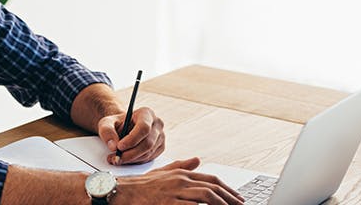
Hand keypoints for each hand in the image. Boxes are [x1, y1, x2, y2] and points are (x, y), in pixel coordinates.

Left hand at [98, 106, 164, 164]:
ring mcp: (160, 137)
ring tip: (116, 159)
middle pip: (147, 143)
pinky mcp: (160, 148)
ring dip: (131, 159)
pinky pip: (149, 158)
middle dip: (130, 154)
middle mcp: (157, 124)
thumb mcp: (107, 123)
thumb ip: (107, 132)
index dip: (132, 139)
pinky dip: (135, 161)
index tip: (119, 147)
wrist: (123, 128)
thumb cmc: (117, 123)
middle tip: (116, 158)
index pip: (144, 128)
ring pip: (148, 153)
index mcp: (146, 113)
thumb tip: (113, 146)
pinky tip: (125, 159)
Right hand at [111, 158, 244, 204]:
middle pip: (212, 188)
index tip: (237, 198)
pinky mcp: (168, 203)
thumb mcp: (163, 172)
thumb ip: (181, 166)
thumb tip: (198, 160)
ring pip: (206, 196)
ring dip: (222, 204)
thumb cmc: (142, 186)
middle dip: (230, 198)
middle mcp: (181, 181)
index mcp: (181, 174)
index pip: (211, 180)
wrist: (123, 192)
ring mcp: (175, 192)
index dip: (227, 189)